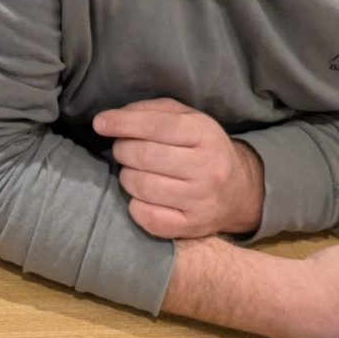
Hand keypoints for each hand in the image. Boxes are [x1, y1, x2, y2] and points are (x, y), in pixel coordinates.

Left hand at [94, 97, 262, 237]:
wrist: (239, 190)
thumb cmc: (201, 147)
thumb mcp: (186, 117)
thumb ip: (151, 111)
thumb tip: (112, 118)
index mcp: (205, 134)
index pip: (156, 125)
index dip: (122, 123)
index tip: (100, 123)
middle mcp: (207, 168)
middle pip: (143, 156)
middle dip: (122, 150)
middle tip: (123, 150)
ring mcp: (201, 200)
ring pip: (141, 186)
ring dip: (127, 176)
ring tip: (133, 171)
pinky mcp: (193, 226)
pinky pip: (148, 218)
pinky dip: (135, 206)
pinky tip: (141, 196)